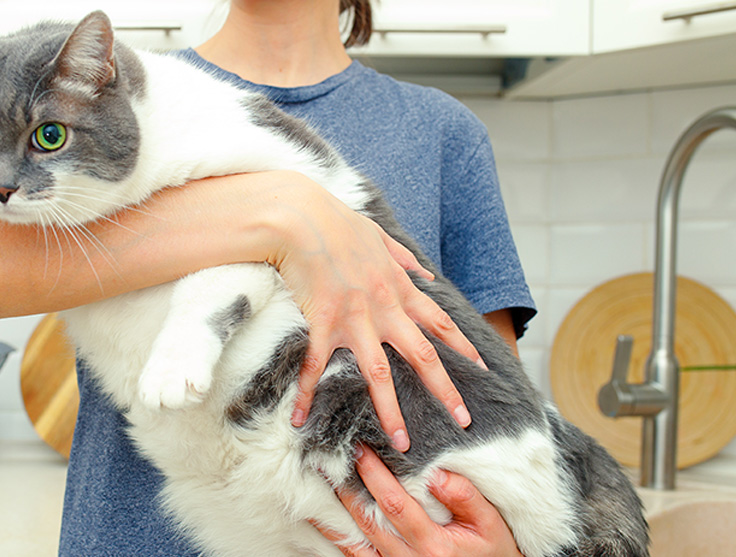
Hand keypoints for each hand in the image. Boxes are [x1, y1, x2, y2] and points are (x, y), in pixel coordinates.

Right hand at [268, 175, 480, 449]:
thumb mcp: (380, 236)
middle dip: (446, 392)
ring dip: (391, 411)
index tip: (482, 369)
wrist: (301, 217)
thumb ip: (405, 259)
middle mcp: (384, 309)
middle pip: (423, 357)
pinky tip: (299, 418)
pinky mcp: (322, 323)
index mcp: (398, 288)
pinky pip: (315, 366)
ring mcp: (354, 320)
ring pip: (379, 374)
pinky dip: (306, 393)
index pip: (440, 323)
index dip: (462, 348)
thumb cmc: (337, 222)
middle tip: (464, 421)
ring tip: (402, 442)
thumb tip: (427, 275)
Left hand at [317, 445, 522, 556]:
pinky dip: (335, 538)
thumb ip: (464, 496)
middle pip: (366, 520)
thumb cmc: (492, 551)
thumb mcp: (490, 522)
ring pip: (353, 543)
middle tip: (326, 460)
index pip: (394, 504)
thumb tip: (434, 473)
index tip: (360, 450)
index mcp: (434, 546)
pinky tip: (319, 520)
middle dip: (344, 488)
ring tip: (313, 485)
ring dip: (331, 514)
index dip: (374, 476)